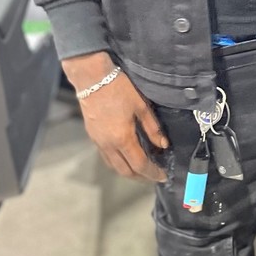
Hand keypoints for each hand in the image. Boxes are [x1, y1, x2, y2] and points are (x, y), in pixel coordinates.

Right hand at [62, 52, 168, 181]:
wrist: (92, 78)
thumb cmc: (119, 89)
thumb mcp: (141, 106)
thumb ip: (153, 128)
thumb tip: (163, 145)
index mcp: (122, 139)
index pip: (140, 164)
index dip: (153, 173)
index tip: (163, 176)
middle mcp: (108, 145)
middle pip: (125, 171)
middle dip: (141, 177)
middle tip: (153, 175)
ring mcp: (98, 142)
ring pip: (113, 166)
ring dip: (128, 171)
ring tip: (142, 169)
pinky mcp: (92, 137)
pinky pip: (106, 157)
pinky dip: (118, 162)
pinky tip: (126, 156)